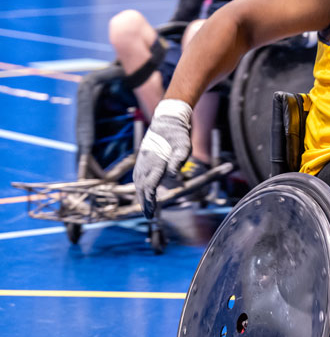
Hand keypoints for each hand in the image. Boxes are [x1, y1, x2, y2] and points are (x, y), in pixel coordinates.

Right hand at [134, 99, 192, 217]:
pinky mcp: (142, 159)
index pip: (150, 185)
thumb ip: (178, 162)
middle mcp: (146, 162)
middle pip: (142, 187)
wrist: (167, 120)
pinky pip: (138, 176)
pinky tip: (142, 194)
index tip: (153, 210)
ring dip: (141, 196)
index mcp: (156, 161)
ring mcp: (142, 160)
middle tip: (149, 216)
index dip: (150, 199)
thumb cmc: (178, 135)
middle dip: (145, 202)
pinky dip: (139, 187)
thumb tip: (173, 177)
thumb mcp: (184, 147)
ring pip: (138, 182)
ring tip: (145, 208)